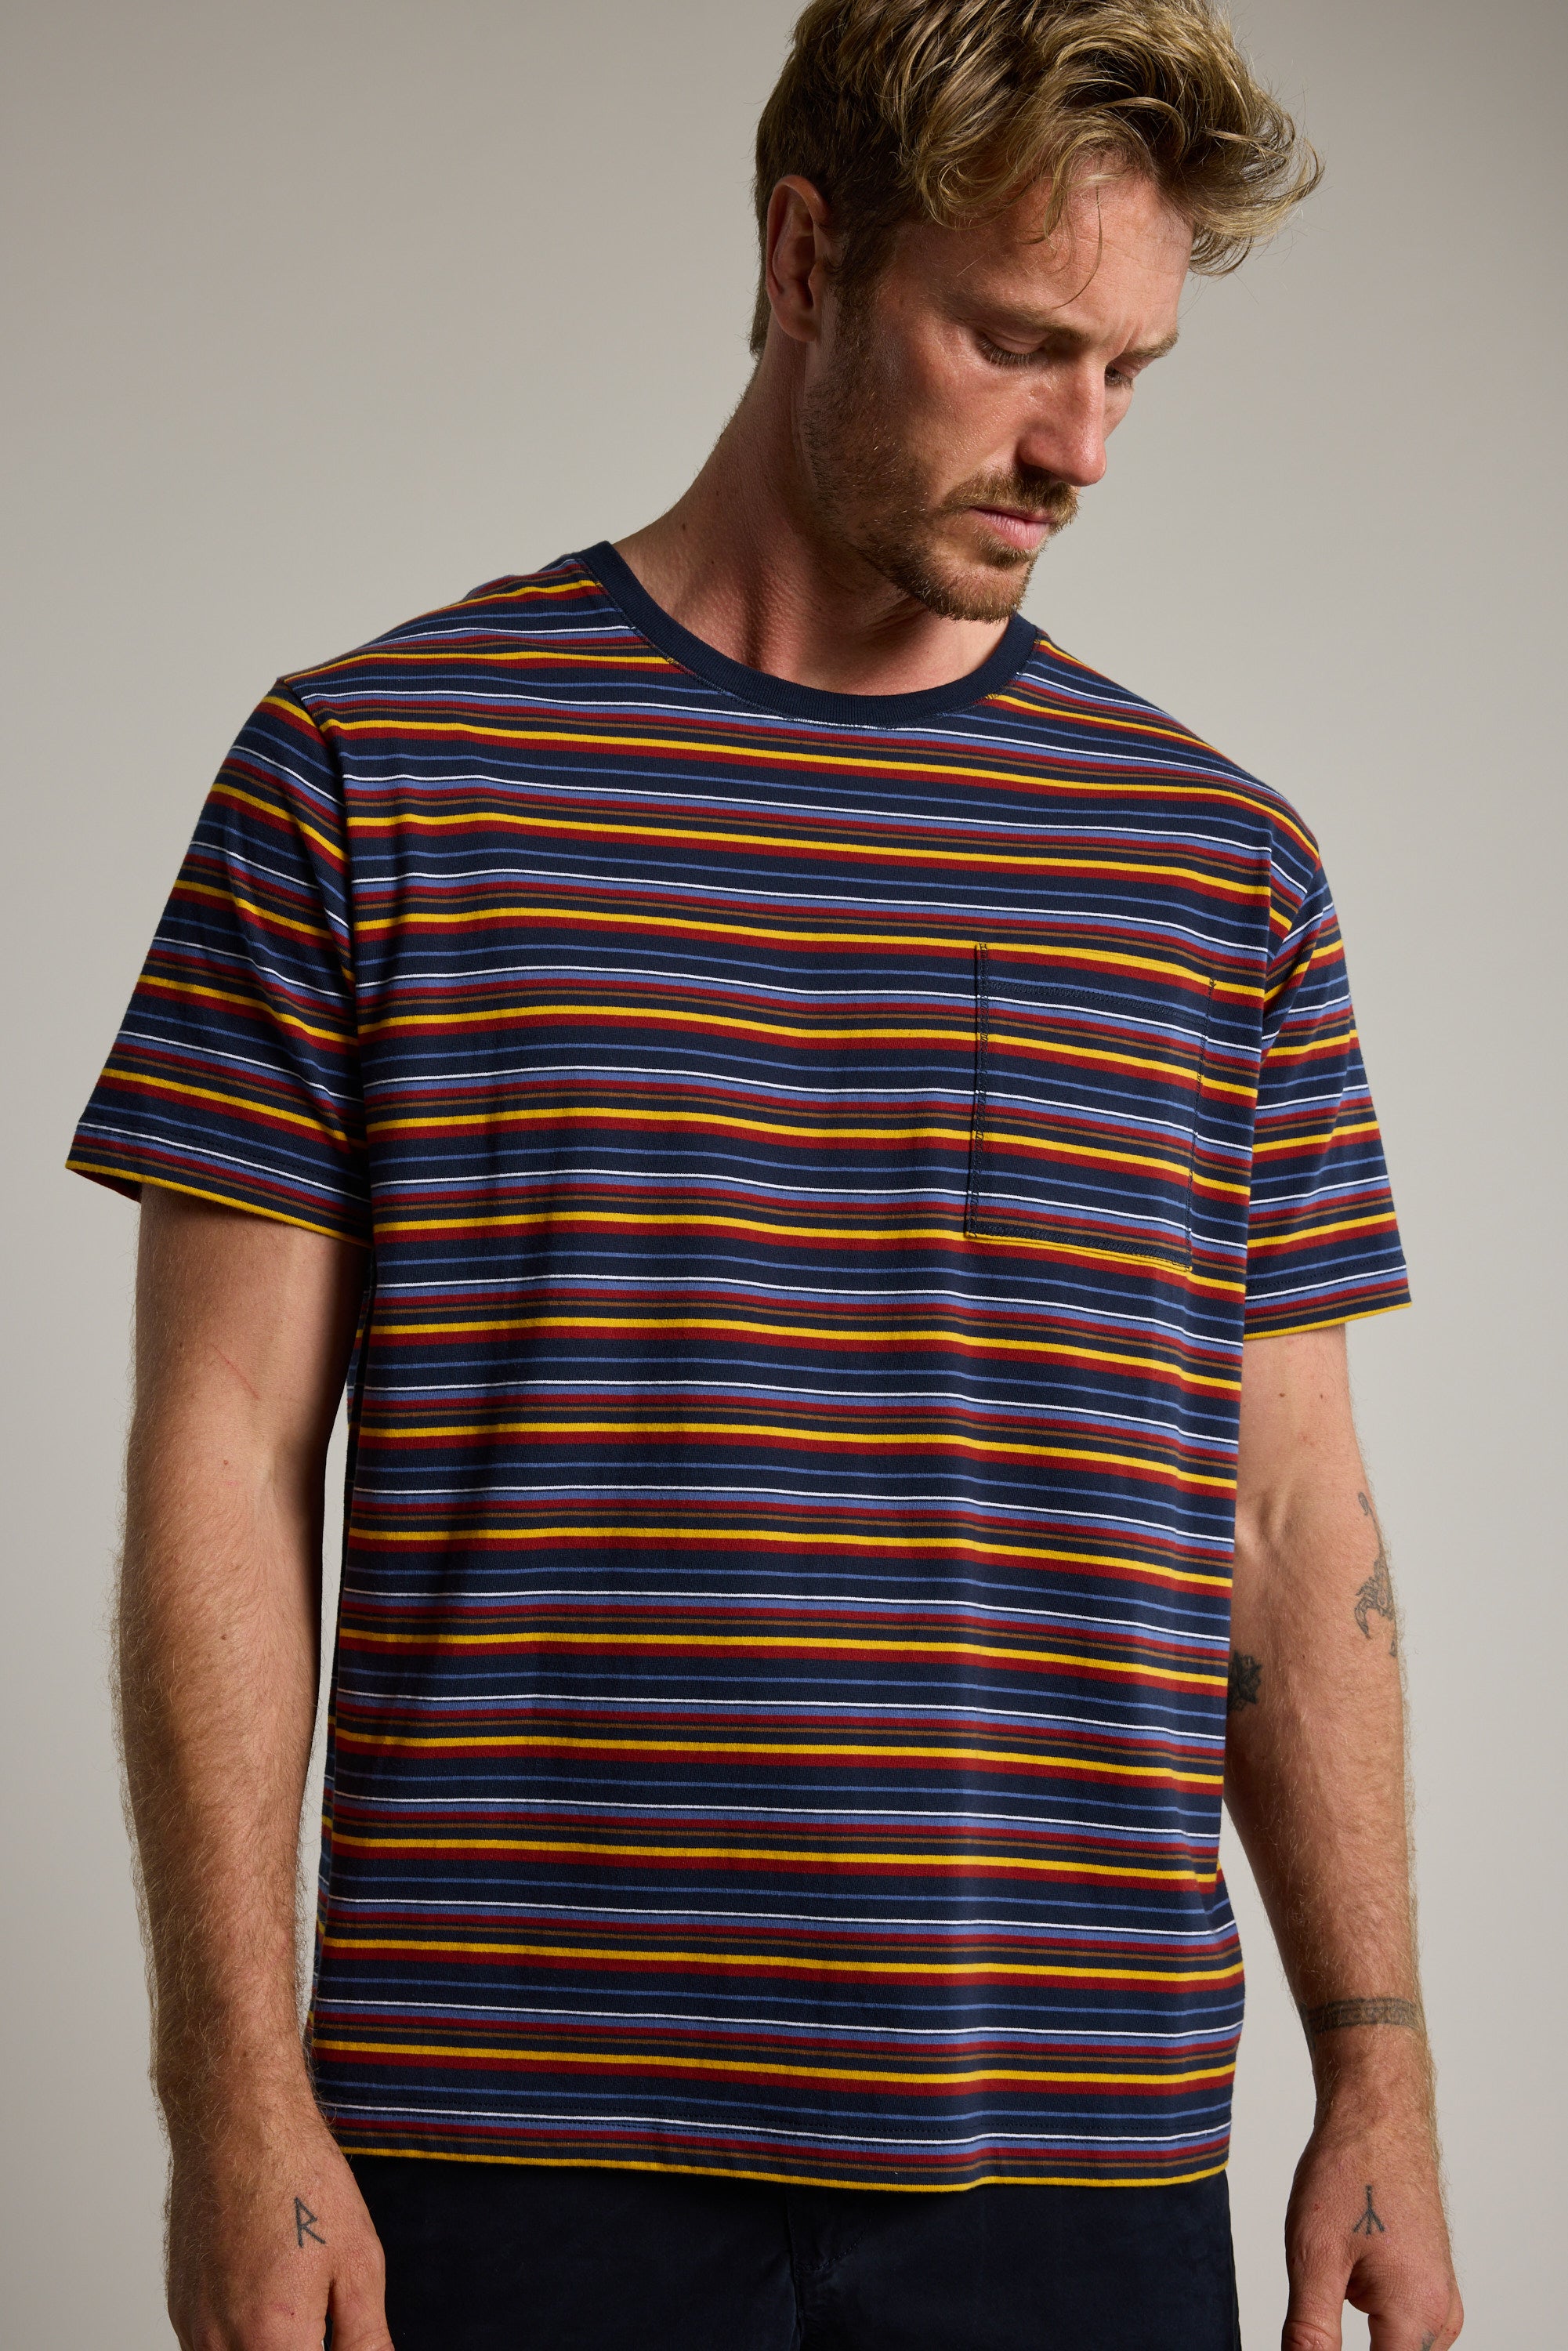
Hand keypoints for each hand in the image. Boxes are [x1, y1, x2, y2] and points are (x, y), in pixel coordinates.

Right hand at [165, 2097, 392, 2349]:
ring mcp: (193, 2328)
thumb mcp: (358, 2261)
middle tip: (323, 2320)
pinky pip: (210, 2346)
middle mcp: (221, 2344)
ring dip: (269, 2345)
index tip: (337, 2337)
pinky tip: (268, 2294)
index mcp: (273, 2341)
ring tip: (297, 2297)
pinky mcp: (179, 2308)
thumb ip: (365, 2340)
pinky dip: (242, 2337)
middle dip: (300, 2348)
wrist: (236, 2122)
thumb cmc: (298, 2178)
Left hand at [1281, 2068, 1461, 2350]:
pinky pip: (1399, 2324)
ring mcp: (1440, 2302)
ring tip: (1333, 2276)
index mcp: (1418, 2317)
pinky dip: (1367, 2312)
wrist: (1379, 2116)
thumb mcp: (1314, 2258)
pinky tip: (1346, 2269)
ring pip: (1394, 2347)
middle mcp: (1441, 2318)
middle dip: (1344, 2348)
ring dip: (1358, 2335)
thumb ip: (1310, 2335)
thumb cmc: (1351, 2172)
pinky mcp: (1429, 2286)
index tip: (1312, 2340)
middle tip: (1319, 2302)